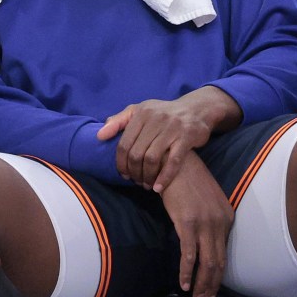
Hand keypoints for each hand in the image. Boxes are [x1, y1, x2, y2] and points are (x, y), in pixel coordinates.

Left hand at [97, 87, 240, 191]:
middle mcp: (155, 119)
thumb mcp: (140, 110)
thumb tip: (99, 135)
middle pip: (137, 153)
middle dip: (133, 171)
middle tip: (135, 181)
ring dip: (147, 176)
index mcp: (141, 113)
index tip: (122, 174)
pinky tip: (159, 188)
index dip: (121, 162)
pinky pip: (173, 161)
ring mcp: (172, 128)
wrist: (196, 109)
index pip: (124, 143)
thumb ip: (119, 121)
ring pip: (152, 158)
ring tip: (146, 185)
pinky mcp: (187, 137)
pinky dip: (165, 177)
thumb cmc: (162, 113)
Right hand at [160, 155, 233, 296]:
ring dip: (202, 284)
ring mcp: (204, 223)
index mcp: (226, 217)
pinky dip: (186, 272)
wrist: (171, 159)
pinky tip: (183, 283)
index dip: (218, 274)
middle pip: (218, 262)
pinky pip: (189, 255)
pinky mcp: (187, 222)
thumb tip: (200, 235)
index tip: (211, 287)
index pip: (224, 253)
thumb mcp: (203, 197)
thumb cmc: (184, 176)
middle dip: (212, 284)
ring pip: (207, 263)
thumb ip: (207, 217)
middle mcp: (220, 222)